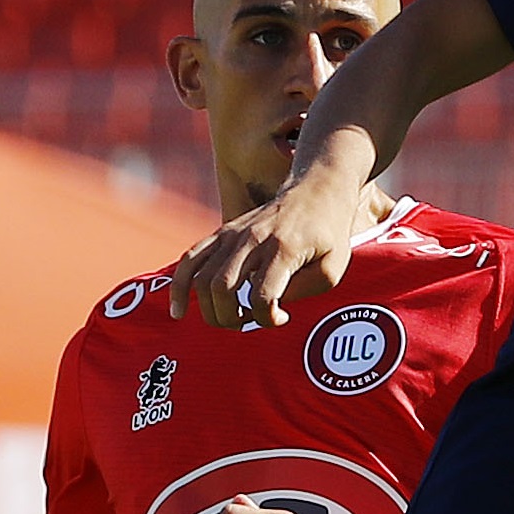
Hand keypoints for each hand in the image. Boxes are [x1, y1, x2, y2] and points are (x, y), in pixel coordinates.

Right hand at [167, 181, 357, 328]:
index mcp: (283, 249)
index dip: (267, 318)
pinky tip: (180, 310)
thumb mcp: (334, 267)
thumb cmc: (328, 235)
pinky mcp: (222, 233)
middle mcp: (252, 240)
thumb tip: (273, 304)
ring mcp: (233, 234)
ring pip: (202, 278)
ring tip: (229, 318)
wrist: (316, 192)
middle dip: (231, 318)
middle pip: (222, 289)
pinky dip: (180, 286)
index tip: (281, 318)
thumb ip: (306, 289)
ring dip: (209, 309)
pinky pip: (190, 260)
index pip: (261, 295)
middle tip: (248, 322)